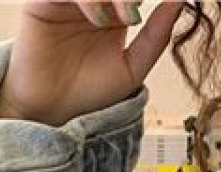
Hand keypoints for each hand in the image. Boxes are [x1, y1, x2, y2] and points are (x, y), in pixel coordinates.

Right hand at [0, 1, 182, 125]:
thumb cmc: (90, 92)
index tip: (171, 2)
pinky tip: (100, 20)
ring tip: (124, 19)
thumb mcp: (133, 68)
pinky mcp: (42, 1)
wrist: (54, 111)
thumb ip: (157, 37)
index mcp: (116, 9)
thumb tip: (178, 2)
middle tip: (138, 13)